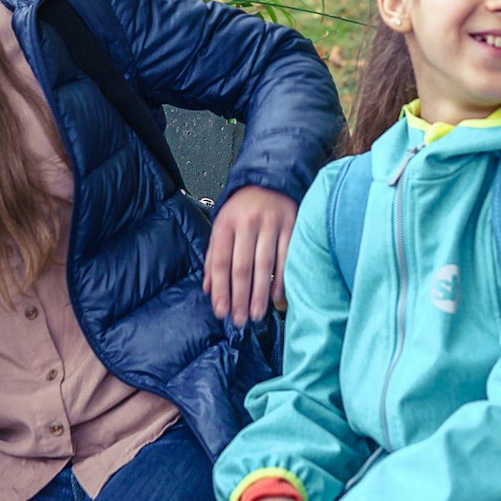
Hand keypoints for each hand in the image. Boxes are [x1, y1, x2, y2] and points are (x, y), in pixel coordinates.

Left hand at [205, 185, 296, 325]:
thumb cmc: (243, 209)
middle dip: (240, 297)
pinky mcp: (292, 225)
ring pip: (265, 265)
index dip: (220, 289)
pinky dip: (281, 279)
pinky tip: (277, 297)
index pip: (220, 262)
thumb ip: (214, 256)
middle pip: (242, 267)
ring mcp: (271, 223)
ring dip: (260, 294)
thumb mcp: (222, 226)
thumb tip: (208, 289)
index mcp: (226, 224)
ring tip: (257, 314)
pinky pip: (286, 257)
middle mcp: (248, 223)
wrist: (270, 180)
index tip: (222, 311)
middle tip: (240, 320)